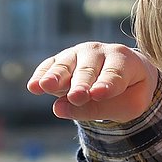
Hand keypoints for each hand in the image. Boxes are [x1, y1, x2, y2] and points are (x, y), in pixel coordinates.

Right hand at [26, 42, 158, 122]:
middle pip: (89, 69)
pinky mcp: (61, 60)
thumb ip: (98, 109)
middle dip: (81, 83)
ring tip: (45, 86)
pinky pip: (50, 66)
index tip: (98, 94)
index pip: (115, 74)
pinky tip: (33, 86)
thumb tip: (58, 109)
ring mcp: (78, 53)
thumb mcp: (127, 106)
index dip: (107, 84)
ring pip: (66, 65)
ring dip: (56, 76)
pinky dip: (42, 75)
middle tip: (77, 96)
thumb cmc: (128, 91)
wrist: (124, 74)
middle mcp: (99, 52)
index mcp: (123, 60)